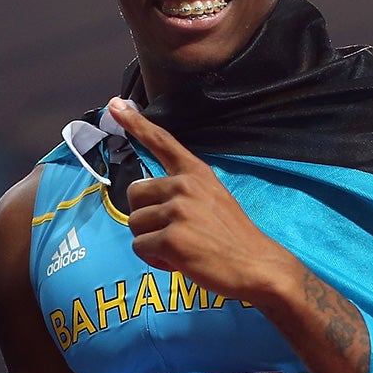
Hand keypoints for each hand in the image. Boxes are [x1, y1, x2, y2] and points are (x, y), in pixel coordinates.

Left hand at [109, 98, 294, 301]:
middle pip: (135, 194)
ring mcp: (178, 211)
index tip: (115, 106)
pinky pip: (140, 246)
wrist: (256, 266)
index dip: (136, 123)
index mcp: (196, 173)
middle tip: (170, 232)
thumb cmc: (232, 237)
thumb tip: (147, 195)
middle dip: (144, 216)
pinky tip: (177, 261)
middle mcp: (185, 186)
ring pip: (134, 223)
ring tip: (179, 248)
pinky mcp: (171, 239)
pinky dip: (153, 259)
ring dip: (150, 240)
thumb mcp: (214, 198)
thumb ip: (183, 190)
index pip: (162, 142)